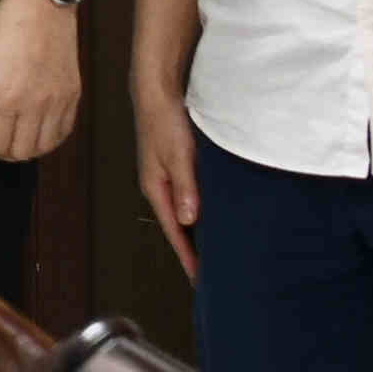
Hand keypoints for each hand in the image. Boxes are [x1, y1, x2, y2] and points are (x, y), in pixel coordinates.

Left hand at [0, 0, 81, 162]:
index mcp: (6, 96)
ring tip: (16, 135)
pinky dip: (50, 138)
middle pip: (20, 152)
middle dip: (3, 151)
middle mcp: (35, 104)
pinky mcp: (73, 94)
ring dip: (27, 148)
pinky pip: (64, 131)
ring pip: (45, 147)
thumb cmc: (6, 28)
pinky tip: (38, 128)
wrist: (42, 5)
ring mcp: (58, 100)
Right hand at [134, 84, 200, 277]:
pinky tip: (213, 213)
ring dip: (198, 230)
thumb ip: (186, 187)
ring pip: (184, 211)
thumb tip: (189, 220)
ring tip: (216, 249)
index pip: (174, 230)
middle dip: (193, 248)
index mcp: (155, 188)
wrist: (156, 92)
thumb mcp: (178, 155)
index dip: (187, 255)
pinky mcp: (176, 167)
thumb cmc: (165, 121)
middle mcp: (159, 186)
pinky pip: (188, 196)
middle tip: (212, 271)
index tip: (200, 279)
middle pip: (178, 225)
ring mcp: (167, 177)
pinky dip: (200, 210)